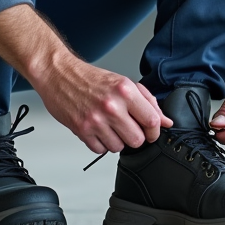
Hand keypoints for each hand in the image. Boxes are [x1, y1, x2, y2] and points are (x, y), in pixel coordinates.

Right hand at [39, 61, 171, 154]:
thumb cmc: (91, 79)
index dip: (154, 131)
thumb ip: (148, 102)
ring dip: (116, 141)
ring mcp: (96, 120)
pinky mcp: (82, 130)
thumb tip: (165, 121)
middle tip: (127, 128)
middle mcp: (112, 106)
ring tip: (109, 126)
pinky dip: (100, 143)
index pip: (152, 121)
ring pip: (118, 148)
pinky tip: (97, 129)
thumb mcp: (124, 83)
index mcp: (126, 91)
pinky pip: (100, 150)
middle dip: (134, 137)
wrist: (59, 75)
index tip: (151, 132)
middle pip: (137, 140)